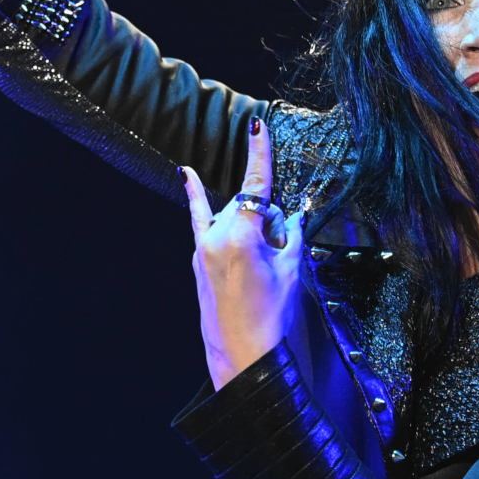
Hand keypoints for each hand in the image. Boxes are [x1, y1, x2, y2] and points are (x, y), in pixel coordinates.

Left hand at [183, 118, 306, 389]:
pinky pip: (199, 222)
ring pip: (231, 216)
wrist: (244, 354)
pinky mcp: (197, 259)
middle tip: (279, 253)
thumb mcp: (291, 270)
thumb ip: (290, 234)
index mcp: (242, 234)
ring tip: (262, 265)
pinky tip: (185, 174)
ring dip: (250, 227)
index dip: (259, 152)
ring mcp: (202, 247)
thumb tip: (292, 216)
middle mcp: (217, 235)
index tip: (257, 123)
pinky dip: (196, 198)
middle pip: (248, 205)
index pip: (255, 184)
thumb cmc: (272, 315)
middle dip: (267, 219)